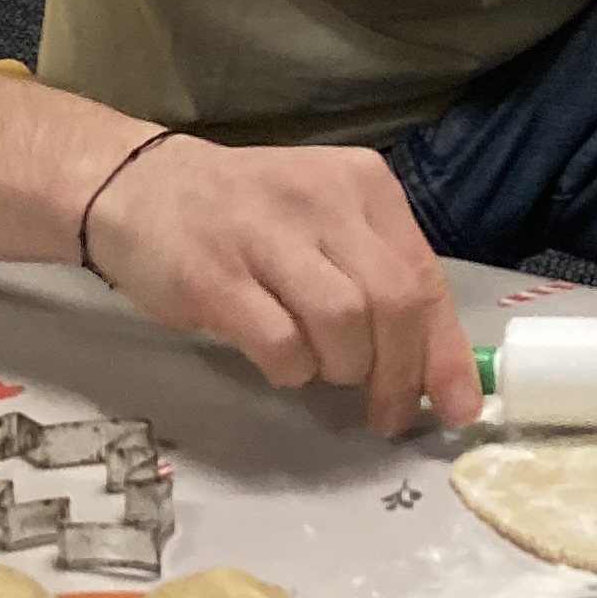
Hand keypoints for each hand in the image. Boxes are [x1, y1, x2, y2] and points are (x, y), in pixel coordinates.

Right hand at [81, 132, 480, 440]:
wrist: (137, 187)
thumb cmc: (247, 214)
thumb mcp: (324, 221)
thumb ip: (377, 276)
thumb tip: (433, 365)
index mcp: (362, 185)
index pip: (426, 276)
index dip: (445, 352)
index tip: (459, 405)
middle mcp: (321, 200)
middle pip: (394, 303)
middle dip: (400, 373)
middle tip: (387, 412)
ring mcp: (265, 235)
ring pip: (344, 324)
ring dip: (344, 369)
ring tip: (324, 371)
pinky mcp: (215, 276)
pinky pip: (281, 344)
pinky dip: (292, 370)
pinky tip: (280, 362)